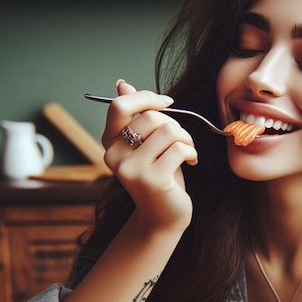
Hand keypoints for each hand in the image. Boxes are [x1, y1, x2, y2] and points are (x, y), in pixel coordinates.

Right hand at [102, 79, 198, 232]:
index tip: (167, 103)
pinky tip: (191, 161)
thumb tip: (122, 84)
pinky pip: (178, 149)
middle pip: (150, 118)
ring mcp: (132, 170)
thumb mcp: (146, 145)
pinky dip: (191, 152)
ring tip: (188, 151)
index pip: (120, 106)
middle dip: (175, 124)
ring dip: (186, 138)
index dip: (146, 98)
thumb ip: (135, 117)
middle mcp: (115, 156)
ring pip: (167, 131)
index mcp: (110, 144)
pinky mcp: (152, 180)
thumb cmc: (159, 177)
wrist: (163, 218)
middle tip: (183, 140)